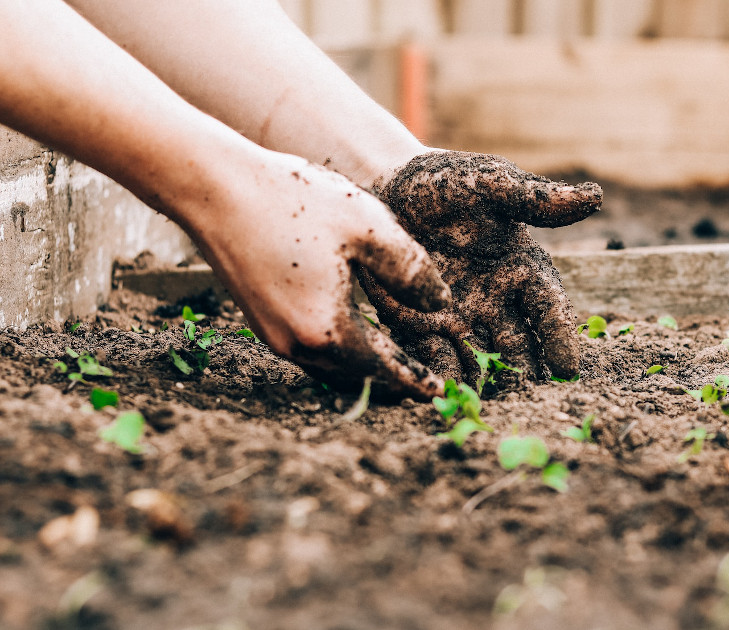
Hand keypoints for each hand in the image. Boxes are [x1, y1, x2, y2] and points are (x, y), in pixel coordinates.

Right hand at [183, 151, 450, 398]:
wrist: (215, 188)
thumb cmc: (293, 201)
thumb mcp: (368, 227)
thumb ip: (411, 270)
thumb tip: (440, 303)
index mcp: (327, 329)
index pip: (383, 369)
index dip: (415, 380)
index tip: (439, 393)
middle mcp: (296, 344)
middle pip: (356, 377)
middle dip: (391, 381)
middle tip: (422, 381)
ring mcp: (273, 335)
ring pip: (331, 368)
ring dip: (364, 369)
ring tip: (394, 361)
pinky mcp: (260, 320)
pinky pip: (310, 351)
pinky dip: (339, 352)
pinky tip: (353, 333)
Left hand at [360, 151, 600, 385]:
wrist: (388, 188)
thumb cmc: (446, 182)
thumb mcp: (490, 183)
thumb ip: (534, 198)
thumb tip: (594, 197)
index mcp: (521, 269)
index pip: (548, 307)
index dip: (559, 336)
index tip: (568, 367)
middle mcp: (496, 300)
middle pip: (518, 344)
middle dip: (525, 373)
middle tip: (530, 401)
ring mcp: (459, 316)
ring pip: (480, 359)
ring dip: (486, 383)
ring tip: (489, 408)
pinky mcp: (421, 325)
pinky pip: (435, 356)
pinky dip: (442, 375)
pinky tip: (444, 394)